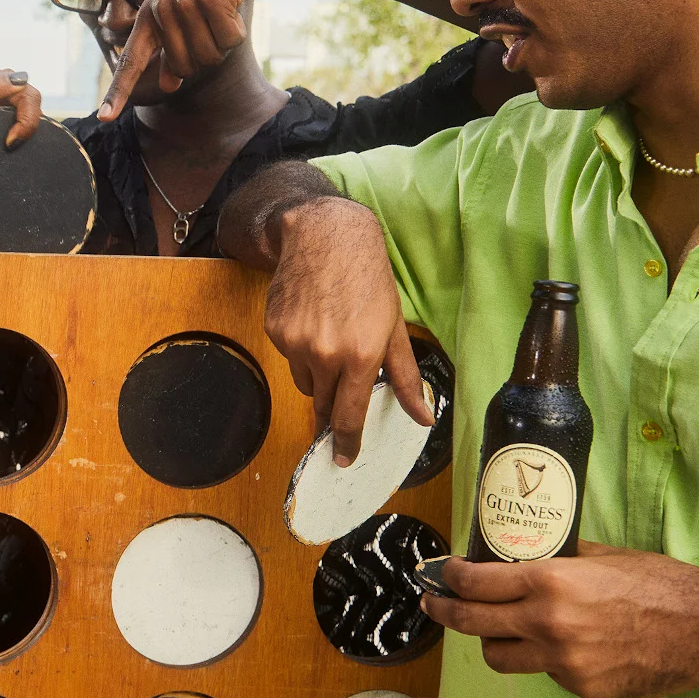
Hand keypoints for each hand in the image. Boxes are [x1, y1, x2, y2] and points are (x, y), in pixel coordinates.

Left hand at [98, 0, 266, 119]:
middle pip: (186, 68)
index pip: (130, 61)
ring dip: (224, 42)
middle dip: (206, 56)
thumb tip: (167, 86)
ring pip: (209, 57)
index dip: (118, 91)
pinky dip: (238, 30)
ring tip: (221, 13)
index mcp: (148, 19)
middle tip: (211, 25)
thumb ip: (172, 50)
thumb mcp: (183, 17)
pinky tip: (233, 6)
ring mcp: (182, 2)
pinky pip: (230, 39)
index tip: (104, 118)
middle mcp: (159, 11)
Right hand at [263, 196, 429, 461]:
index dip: (346, 443)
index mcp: (360, 356)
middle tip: (337, 414)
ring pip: (304, 382)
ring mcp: (295, 343)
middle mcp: (324, 354)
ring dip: (318, 378)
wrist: (325, 238)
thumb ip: (406, 378)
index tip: (343, 459)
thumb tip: (423, 418)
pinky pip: (289, 359)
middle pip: (322, 405)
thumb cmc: (368, 280)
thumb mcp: (394, 328)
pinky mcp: (275, 331)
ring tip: (331, 346)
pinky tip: (314, 324)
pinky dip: (302, 353)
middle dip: (331, 411)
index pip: (348, 416)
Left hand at [422, 543, 698, 697]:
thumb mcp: (600, 555)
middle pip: (471, 623)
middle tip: (434, 604)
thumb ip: (555, 556)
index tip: (442, 575)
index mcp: (550, 583)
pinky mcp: (580, 687)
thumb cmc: (658, 584)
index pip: (475, 583)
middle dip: (445, 612)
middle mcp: (548, 624)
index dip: (450, 578)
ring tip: (496, 629)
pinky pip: (543, 672)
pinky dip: (542, 658)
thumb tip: (518, 550)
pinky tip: (564, 644)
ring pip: (498, 657)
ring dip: (491, 641)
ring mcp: (563, 661)